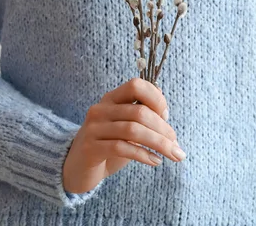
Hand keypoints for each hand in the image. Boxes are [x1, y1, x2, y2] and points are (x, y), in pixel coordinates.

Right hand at [63, 78, 185, 193]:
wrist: (79, 169)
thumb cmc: (110, 146)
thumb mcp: (128, 128)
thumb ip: (143, 117)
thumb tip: (165, 114)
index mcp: (112, 99)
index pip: (136, 85)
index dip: (156, 99)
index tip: (167, 116)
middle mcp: (100, 109)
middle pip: (139, 112)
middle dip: (163, 129)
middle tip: (176, 145)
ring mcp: (93, 128)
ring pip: (133, 130)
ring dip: (158, 143)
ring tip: (173, 154)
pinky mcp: (90, 148)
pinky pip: (122, 148)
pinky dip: (143, 154)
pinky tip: (155, 161)